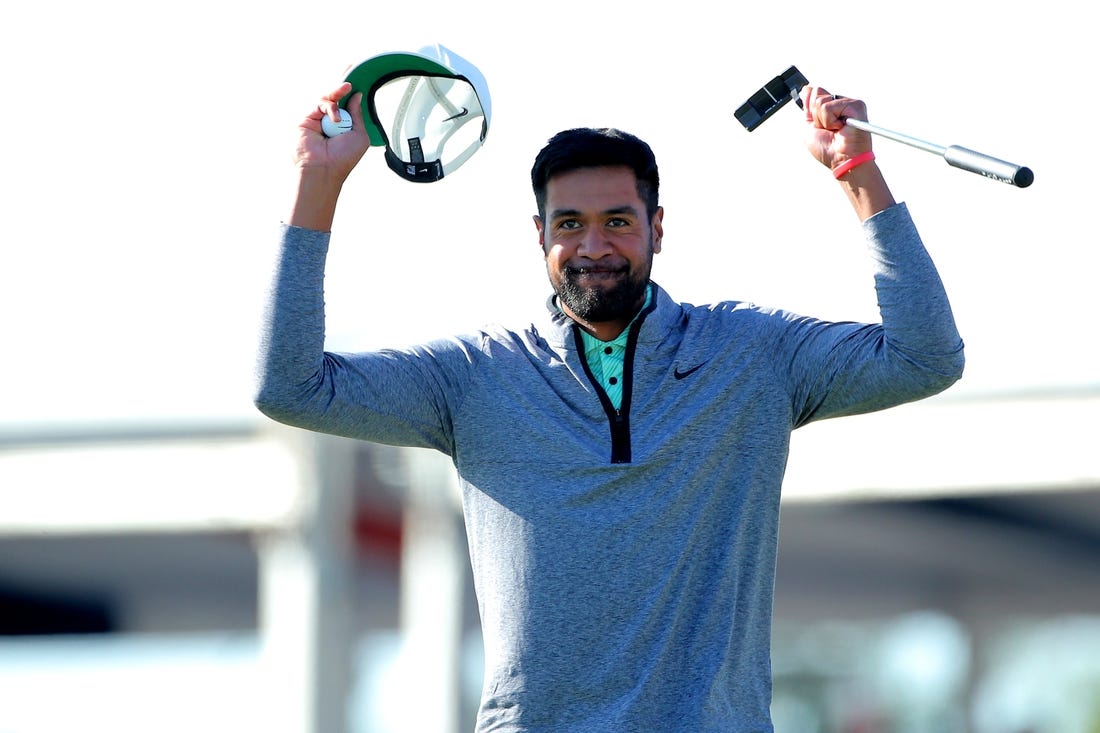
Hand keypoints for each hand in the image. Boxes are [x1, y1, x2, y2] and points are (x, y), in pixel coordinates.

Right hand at [286, 83, 370, 230]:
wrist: (325, 169)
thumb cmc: (343, 158)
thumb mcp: (359, 134)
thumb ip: (357, 114)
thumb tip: (357, 96)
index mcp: (344, 125)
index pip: (347, 103)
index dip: (350, 90)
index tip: (357, 73)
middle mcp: (330, 121)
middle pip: (335, 96)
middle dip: (342, 82)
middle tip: (350, 67)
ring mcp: (317, 119)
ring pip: (327, 97)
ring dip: (338, 92)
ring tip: (347, 87)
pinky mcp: (306, 118)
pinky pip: (319, 104)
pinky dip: (330, 108)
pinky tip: (336, 119)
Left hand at [801, 86, 872, 172]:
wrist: (842, 160)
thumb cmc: (828, 149)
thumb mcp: (809, 127)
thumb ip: (807, 107)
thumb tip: (806, 88)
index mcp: (830, 107)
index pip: (814, 93)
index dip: (810, 109)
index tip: (818, 124)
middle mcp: (840, 102)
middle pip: (816, 95)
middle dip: (816, 117)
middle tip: (828, 129)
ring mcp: (848, 103)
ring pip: (821, 102)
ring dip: (823, 121)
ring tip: (835, 129)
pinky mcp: (855, 105)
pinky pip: (829, 107)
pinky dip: (830, 121)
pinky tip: (840, 128)